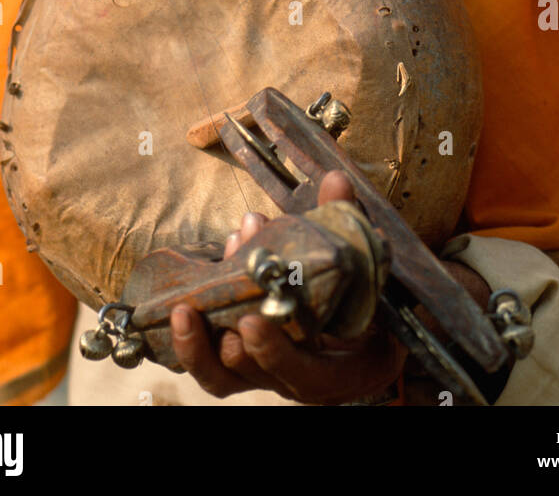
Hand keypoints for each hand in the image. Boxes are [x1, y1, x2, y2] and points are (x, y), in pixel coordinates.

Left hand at [169, 171, 406, 404]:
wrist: (372, 324)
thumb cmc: (375, 298)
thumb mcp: (373, 269)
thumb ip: (352, 227)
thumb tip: (335, 180)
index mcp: (341, 369)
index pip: (305, 375)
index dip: (275, 353)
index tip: (250, 322)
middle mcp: (301, 378)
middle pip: (253, 376)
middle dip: (221, 340)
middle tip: (195, 309)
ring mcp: (271, 372)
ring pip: (225, 376)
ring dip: (199, 344)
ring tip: (183, 309)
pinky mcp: (248, 360)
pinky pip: (216, 360)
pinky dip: (197, 336)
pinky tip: (188, 299)